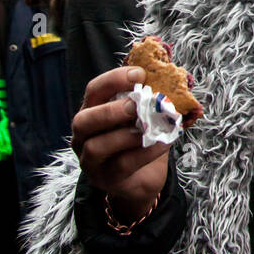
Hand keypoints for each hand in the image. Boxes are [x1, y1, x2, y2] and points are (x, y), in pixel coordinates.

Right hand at [71, 66, 170, 221]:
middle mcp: (84, 136)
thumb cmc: (140, 140)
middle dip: (110, 110)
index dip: (113, 80)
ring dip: (125, 135)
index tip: (140, 74)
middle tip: (136, 105)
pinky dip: (144, 152)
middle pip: (83, 120)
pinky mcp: (106, 178)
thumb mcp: (142, 116)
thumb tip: (170, 78)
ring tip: (148, 128)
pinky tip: (162, 143)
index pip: (93, 91)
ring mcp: (91, 161)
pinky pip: (122, 165)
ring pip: (96, 146)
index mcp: (92, 112)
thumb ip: (148, 100)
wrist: (143, 178)